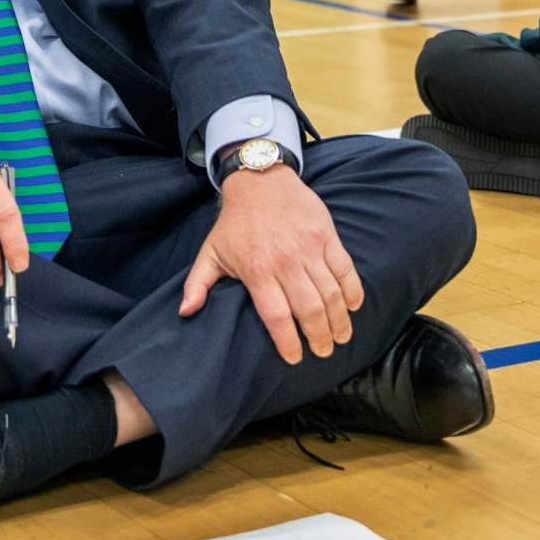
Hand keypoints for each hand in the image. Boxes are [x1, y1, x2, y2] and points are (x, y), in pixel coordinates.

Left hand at [178, 166, 363, 363]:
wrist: (259, 181)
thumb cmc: (235, 223)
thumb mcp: (210, 252)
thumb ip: (198, 284)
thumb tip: (186, 312)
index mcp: (257, 270)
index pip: (277, 315)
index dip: (287, 341)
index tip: (294, 358)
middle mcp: (285, 262)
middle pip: (309, 309)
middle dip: (320, 337)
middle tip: (324, 352)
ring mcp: (309, 248)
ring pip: (331, 293)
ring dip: (339, 320)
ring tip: (340, 337)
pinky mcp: (326, 235)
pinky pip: (345, 269)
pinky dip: (353, 291)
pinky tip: (353, 307)